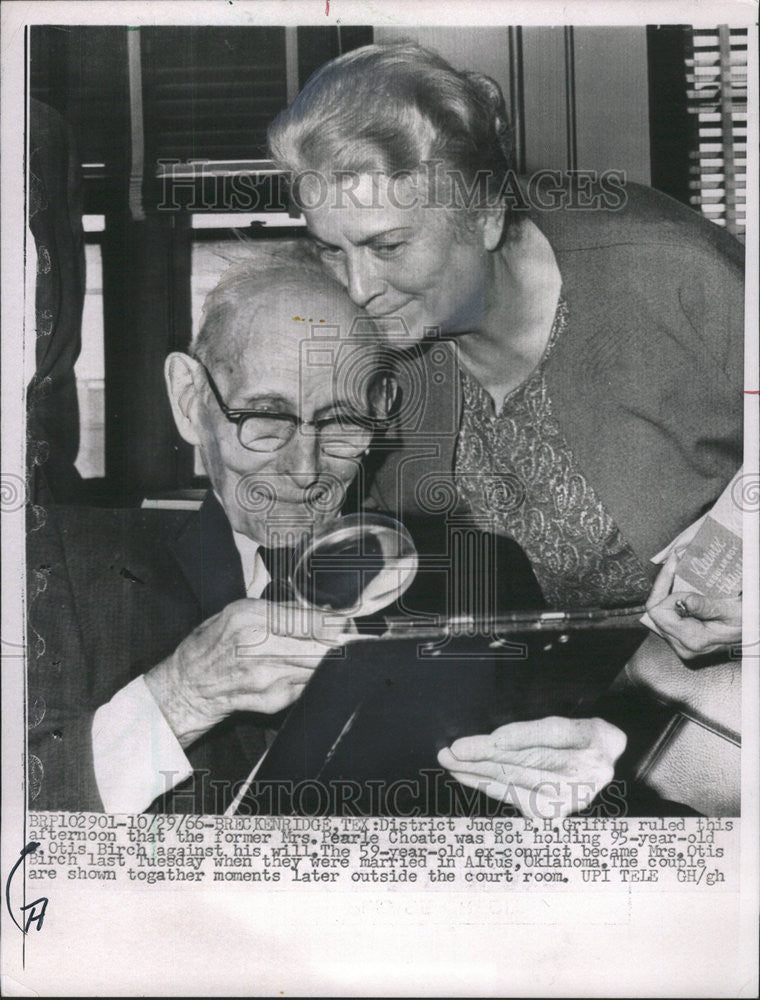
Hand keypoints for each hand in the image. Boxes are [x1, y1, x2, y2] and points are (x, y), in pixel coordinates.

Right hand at [145, 599, 341, 748]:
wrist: (190, 684)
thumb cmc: (214, 642)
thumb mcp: (241, 610)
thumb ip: (282, 610)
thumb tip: (322, 610)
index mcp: (252, 618)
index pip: (312, 622)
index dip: (336, 623)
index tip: (346, 621)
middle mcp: (260, 649)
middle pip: (323, 648)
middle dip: (341, 642)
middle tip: (348, 636)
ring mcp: (268, 679)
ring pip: (319, 667)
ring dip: (328, 660)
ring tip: (324, 650)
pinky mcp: (274, 701)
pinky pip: (307, 685)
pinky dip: (310, 676)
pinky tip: (298, 670)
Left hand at [437, 716, 625, 818]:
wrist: (607, 762)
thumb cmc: (580, 735)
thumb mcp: (572, 719)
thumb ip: (541, 727)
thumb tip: (495, 736)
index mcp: (593, 736)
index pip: (551, 735)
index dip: (517, 737)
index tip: (488, 739)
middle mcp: (588, 769)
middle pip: (530, 761)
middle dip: (486, 756)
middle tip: (453, 752)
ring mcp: (574, 794)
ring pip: (520, 782)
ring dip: (481, 773)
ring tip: (453, 764)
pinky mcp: (559, 811)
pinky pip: (518, 799)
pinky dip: (491, 788)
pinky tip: (470, 778)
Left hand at [645, 552, 741, 658]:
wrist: (753, 634)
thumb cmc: (748, 624)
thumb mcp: (734, 611)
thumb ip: (708, 607)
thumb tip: (684, 600)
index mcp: (692, 639)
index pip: (658, 612)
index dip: (663, 588)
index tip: (674, 567)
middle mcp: (682, 645)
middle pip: (654, 614)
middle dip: (662, 587)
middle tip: (673, 564)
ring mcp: (680, 644)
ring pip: (658, 615)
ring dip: (665, 592)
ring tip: (674, 570)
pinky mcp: (682, 639)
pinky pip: (667, 617)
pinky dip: (671, 600)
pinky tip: (678, 584)